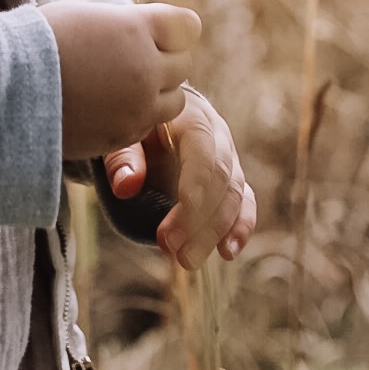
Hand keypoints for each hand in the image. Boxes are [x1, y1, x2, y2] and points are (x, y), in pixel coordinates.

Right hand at [41, 0, 198, 160]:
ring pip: (175, 102)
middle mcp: (145, 69)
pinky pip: (148, 127)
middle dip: (166, 60)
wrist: (7, 86)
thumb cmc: (39, 39)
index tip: (159, 30)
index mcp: (136, 29)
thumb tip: (144, 32)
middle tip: (138, 58)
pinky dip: (138, 118)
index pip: (187, 26)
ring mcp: (137, 108)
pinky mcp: (122, 137)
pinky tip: (110, 108)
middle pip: (183, 64)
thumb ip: (124, 24)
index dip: (173, 28)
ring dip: (159, 93)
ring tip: (128, 87)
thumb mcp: (86, 15)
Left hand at [103, 89, 255, 271]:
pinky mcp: (234, 179)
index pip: (202, 153)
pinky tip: (227, 252)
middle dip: (198, 219)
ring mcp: (230, 158)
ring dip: (214, 231)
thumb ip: (122, 156)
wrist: (156, 110)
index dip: (193, 190)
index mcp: (193, 116)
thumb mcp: (123, 133)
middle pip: (220, 179)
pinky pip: (245, 202)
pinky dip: (240, 227)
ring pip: (234, 195)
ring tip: (189, 259)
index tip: (174, 224)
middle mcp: (218, 135)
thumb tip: (126, 186)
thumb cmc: (136, 124)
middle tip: (170, 248)